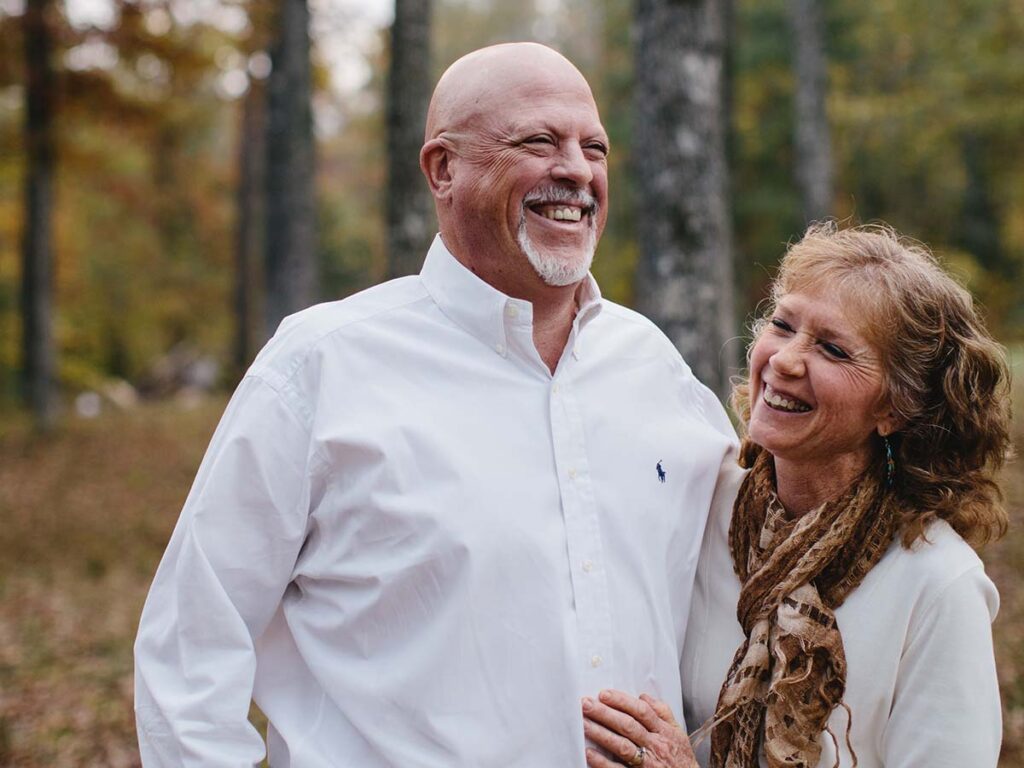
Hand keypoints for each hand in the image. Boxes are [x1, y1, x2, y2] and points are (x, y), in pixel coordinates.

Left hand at [582, 690, 697, 767]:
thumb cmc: (681, 758)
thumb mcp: (678, 732)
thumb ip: (662, 712)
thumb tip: (643, 696)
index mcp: (663, 731)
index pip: (641, 711)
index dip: (622, 701)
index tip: (603, 694)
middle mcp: (655, 745)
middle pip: (628, 726)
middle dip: (605, 713)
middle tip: (585, 704)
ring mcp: (648, 763)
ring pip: (622, 746)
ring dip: (601, 734)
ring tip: (583, 724)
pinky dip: (603, 763)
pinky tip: (589, 753)